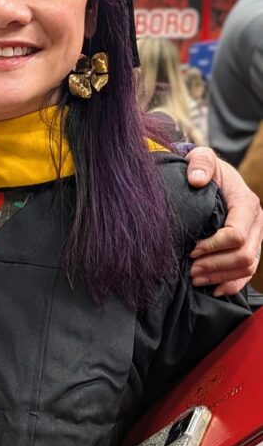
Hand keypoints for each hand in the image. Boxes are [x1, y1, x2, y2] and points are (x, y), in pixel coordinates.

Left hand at [185, 147, 262, 295]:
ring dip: (220, 277)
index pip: (236, 235)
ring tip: (194, 278)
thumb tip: (198, 180)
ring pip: (246, 267)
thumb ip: (200, 163)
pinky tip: (213, 289)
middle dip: (215, 265)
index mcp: (246, 204)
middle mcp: (256, 222)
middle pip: (243, 255)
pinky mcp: (250, 248)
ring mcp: (255, 237)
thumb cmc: (204, 168)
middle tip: (190, 269)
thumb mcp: (201, 157)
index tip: (191, 249)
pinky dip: (232, 284)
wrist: (212, 176)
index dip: (214, 247)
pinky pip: (247, 273)